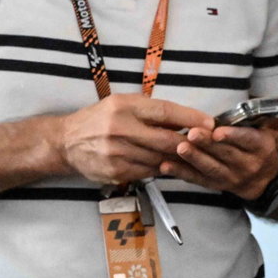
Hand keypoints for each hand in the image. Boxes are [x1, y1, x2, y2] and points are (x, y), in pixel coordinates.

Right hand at [57, 95, 212, 185]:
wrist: (66, 142)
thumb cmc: (100, 120)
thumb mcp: (123, 105)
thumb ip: (153, 112)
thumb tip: (188, 119)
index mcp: (124, 107)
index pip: (164, 112)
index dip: (191, 118)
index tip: (211, 123)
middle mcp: (120, 128)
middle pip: (167, 140)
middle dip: (191, 144)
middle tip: (208, 145)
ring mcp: (118, 152)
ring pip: (161, 159)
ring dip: (178, 159)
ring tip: (191, 157)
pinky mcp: (117, 171)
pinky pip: (149, 172)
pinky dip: (161, 168)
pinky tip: (166, 165)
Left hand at [161, 125, 277, 199]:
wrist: (264, 179)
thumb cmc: (255, 147)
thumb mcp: (260, 132)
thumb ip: (242, 123)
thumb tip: (217, 110)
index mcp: (260, 147)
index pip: (247, 140)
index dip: (233, 136)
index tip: (218, 131)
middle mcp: (248, 164)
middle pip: (227, 154)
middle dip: (208, 144)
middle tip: (192, 134)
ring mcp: (232, 177)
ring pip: (212, 168)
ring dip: (194, 158)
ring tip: (180, 148)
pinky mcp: (217, 185)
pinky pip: (198, 180)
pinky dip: (182, 173)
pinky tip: (166, 166)